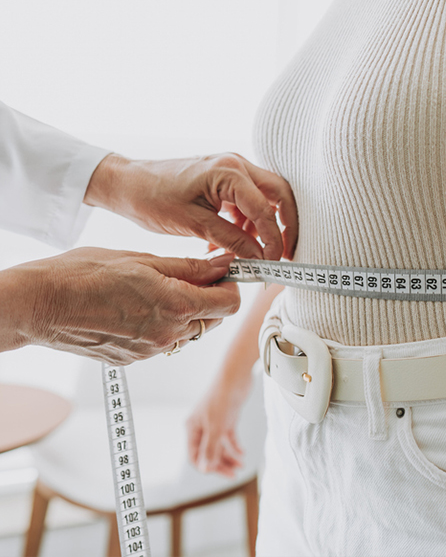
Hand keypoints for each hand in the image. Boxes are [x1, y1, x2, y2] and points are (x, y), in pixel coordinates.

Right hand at [7, 248, 239, 363]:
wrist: (39, 304)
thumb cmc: (84, 274)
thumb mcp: (144, 259)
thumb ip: (190, 267)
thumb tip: (224, 264)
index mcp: (176, 306)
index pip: (230, 303)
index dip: (232, 283)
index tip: (224, 269)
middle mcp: (167, 335)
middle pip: (213, 319)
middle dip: (212, 296)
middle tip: (195, 273)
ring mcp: (149, 351)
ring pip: (190, 332)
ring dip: (189, 311)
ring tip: (163, 287)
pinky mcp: (132, 359)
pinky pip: (164, 341)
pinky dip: (166, 324)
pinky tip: (143, 305)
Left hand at [84, 154, 297, 259]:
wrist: (128, 183)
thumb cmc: (153, 198)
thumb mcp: (193, 224)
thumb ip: (230, 239)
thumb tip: (259, 257)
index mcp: (229, 172)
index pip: (266, 209)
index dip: (275, 239)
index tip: (275, 263)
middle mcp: (237, 164)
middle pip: (280, 194)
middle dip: (286, 225)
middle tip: (286, 254)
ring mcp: (233, 169)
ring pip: (268, 197)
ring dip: (266, 225)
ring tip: (256, 253)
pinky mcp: (226, 178)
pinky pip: (250, 199)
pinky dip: (249, 221)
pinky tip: (235, 242)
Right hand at [186, 369, 251, 476]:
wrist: (236, 375)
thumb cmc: (222, 398)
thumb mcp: (216, 426)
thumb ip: (210, 448)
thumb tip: (205, 469)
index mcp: (193, 428)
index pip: (194, 455)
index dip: (205, 466)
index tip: (220, 473)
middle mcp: (202, 426)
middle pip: (208, 452)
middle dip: (220, 464)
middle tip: (233, 475)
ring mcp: (215, 422)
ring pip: (219, 446)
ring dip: (229, 457)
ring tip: (240, 466)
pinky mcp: (227, 418)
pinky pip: (229, 437)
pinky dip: (235, 446)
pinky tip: (242, 454)